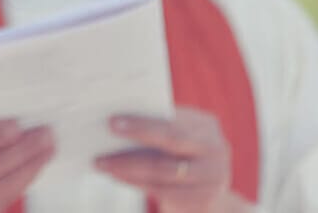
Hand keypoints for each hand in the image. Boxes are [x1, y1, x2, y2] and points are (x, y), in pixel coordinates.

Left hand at [94, 107, 244, 212]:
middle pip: (171, 141)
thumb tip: (112, 116)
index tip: (112, 121)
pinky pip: (164, 191)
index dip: (142, 122)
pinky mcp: (204, 200)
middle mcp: (216, 149)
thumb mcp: (176, 134)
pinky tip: (116, 176)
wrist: (207, 191)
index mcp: (205, 125)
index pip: (172, 121)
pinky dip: (136, 182)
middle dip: (136, 137)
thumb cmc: (179, 153)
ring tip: (101, 162)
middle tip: (105, 136)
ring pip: (163, 170)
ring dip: (127, 166)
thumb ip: (156, 124)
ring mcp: (213, 177)